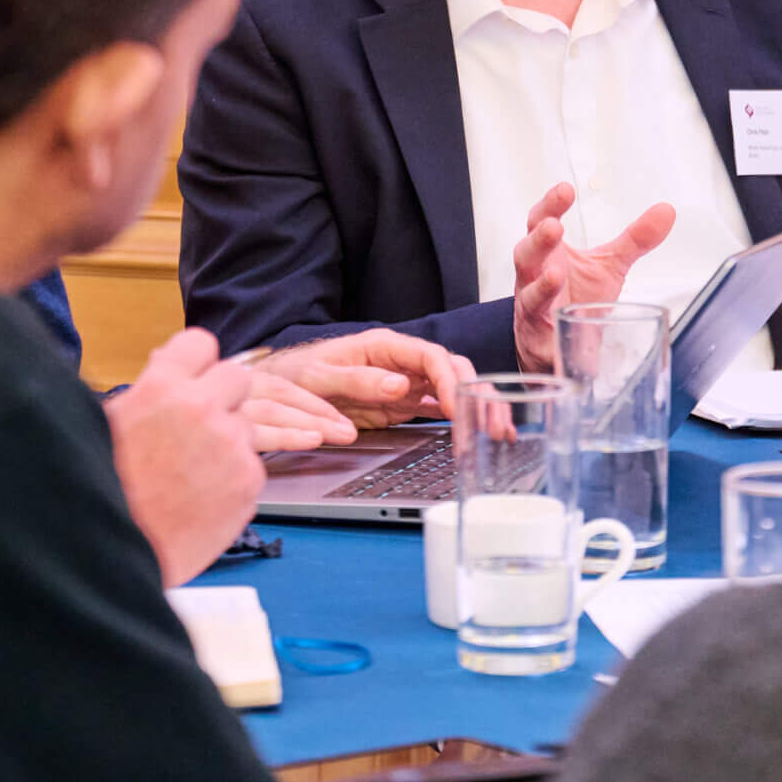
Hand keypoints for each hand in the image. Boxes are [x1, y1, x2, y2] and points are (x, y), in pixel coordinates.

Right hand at [104, 328, 263, 586]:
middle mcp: (202, 407)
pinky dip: (232, 480)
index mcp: (161, 387)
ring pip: (245, 425)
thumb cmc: (101, 492)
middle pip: (237, 377)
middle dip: (222, 398)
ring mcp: (232, 444)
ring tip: (189, 476)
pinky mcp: (250, 480)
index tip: (194, 379)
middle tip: (198, 429)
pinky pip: (251, 466)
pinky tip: (200, 500)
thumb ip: (147, 392)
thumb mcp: (108, 426)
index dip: (197, 362)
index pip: (200, 342)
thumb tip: (162, 363)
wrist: (113, 557)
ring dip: (227, 443)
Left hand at [249, 330, 475, 446]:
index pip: (431, 356)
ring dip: (478, 408)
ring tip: (500, 431)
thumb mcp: (320, 376)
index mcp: (385, 347)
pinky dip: (461, 421)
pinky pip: (441, 409)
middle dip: (478, 393)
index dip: (450, 380)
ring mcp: (407, 384)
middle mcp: (403, 363)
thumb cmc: (297, 373)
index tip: (458, 406)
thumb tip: (401, 385)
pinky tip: (480, 433)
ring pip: (455, 390)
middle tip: (494, 423)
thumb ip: (359, 380)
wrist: (281, 388)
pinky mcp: (405, 405)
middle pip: (453, 370)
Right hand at [510, 182, 674, 372]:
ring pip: (528, 291)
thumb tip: (667, 210)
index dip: (551, 205)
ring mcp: (534, 305)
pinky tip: (558, 316)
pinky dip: (547, 323)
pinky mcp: (538, 335)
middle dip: (539, 238)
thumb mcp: (609, 265)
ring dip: (541, 282)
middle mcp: (535, 275)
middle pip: (527, 251)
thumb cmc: (576, 297)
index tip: (565, 190)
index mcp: (551, 251)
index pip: (542, 221)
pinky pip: (540, 329)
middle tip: (554, 226)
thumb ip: (635, 239)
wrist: (554, 343)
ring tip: (556, 273)